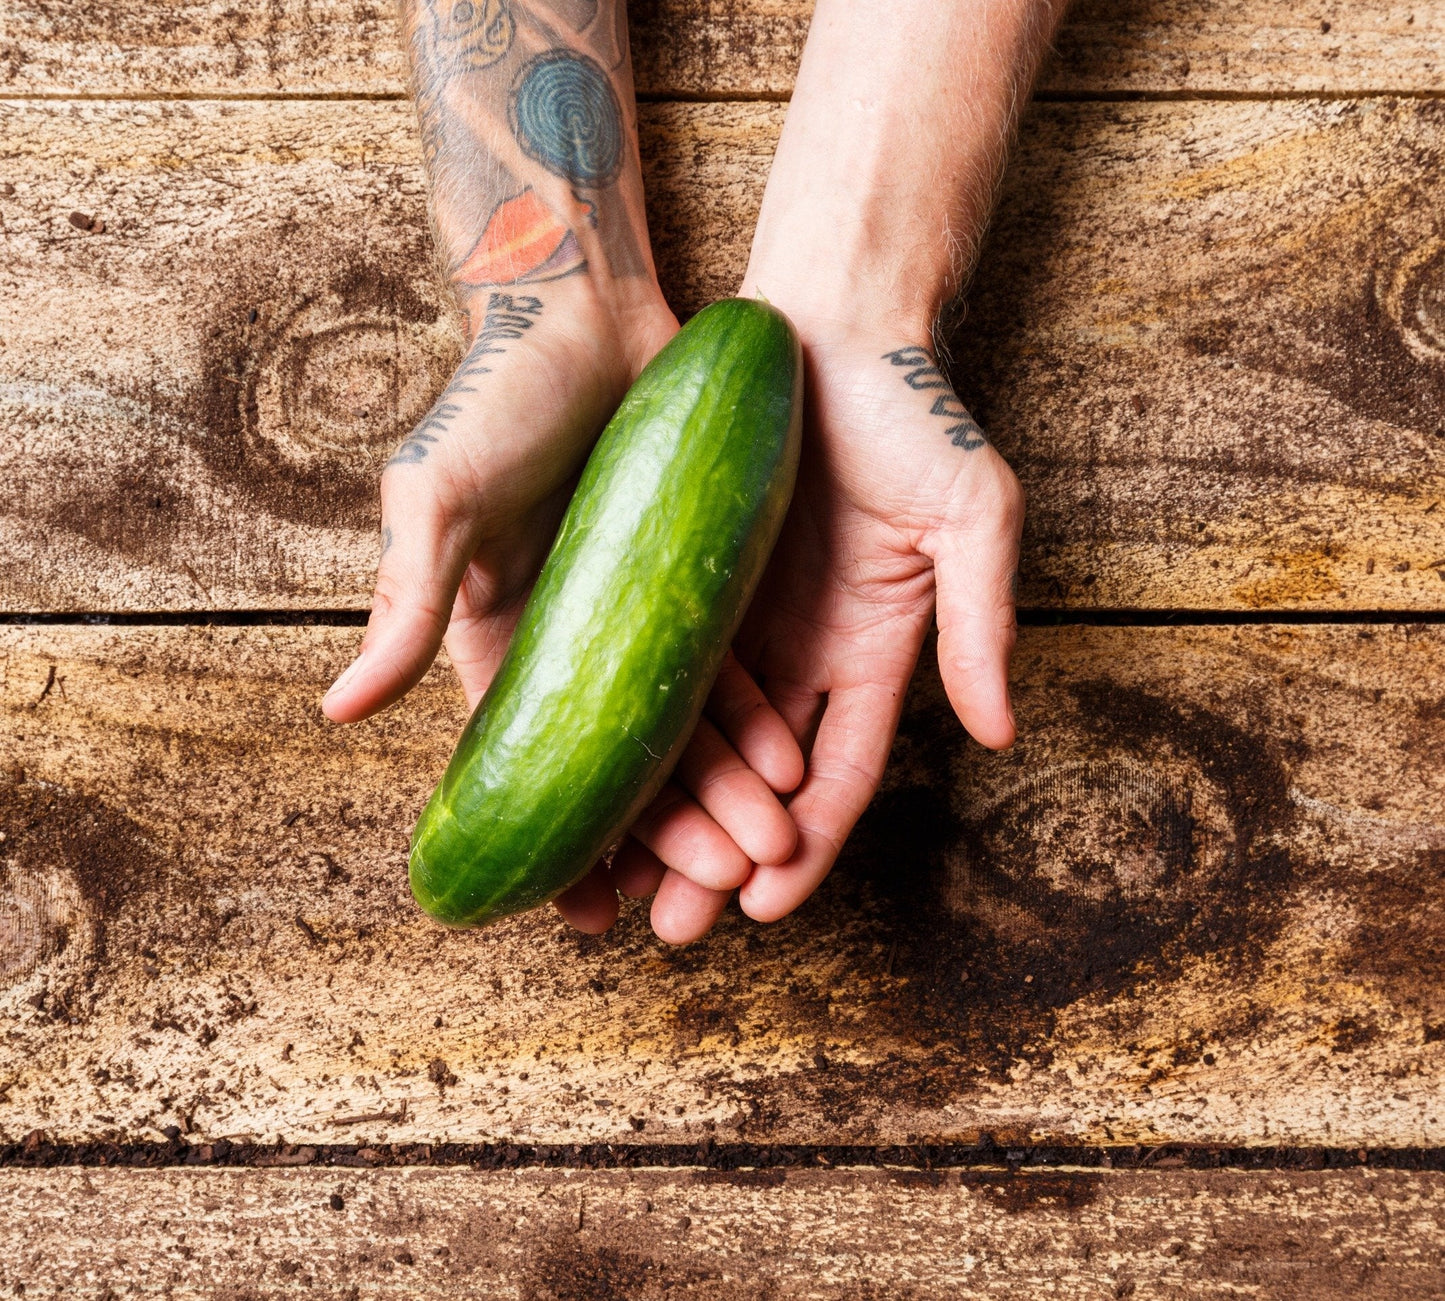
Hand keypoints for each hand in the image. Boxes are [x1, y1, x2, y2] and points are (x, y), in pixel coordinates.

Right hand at [322, 277, 802, 937]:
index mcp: (497, 639)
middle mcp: (568, 641)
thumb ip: (404, 602)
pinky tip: (787, 763)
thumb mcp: (440, 497)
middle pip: (619, 760)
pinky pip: (727, 664)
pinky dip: (752, 717)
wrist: (583, 308)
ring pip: (682, 726)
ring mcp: (634, 614)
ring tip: (766, 847)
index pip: (528, 766)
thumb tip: (341, 709)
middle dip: (667, 830)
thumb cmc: (498, 397)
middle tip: (716, 884)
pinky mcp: (692, 577)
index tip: (591, 913)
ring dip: (721, 791)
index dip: (559, 841)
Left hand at [635, 316, 1022, 934]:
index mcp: (874, 651)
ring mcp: (742, 619)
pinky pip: (652, 664)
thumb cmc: (915, 411)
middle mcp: (804, 653)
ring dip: (662, 810)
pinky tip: (587, 774)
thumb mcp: (973, 518)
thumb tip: (1000, 732)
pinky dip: (626, 725)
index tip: (763, 905)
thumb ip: (983, 624)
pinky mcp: (687, 577)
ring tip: (615, 879)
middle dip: (718, 855)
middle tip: (672, 928)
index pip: (839, 775)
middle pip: (756, 779)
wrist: (832, 325)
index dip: (806, 845)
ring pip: (695, 739)